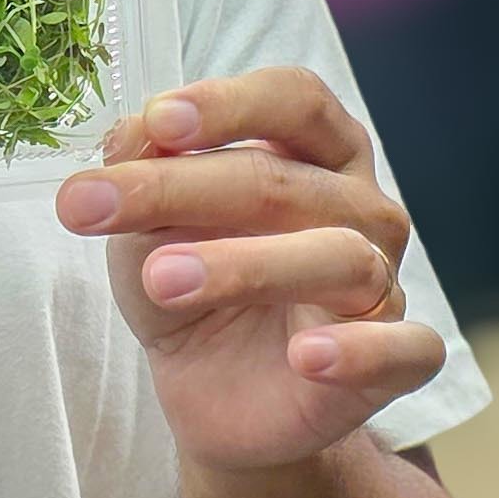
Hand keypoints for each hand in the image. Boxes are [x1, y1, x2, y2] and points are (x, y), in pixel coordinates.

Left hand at [56, 67, 446, 474]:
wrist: (215, 397)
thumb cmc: (192, 287)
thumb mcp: (146, 229)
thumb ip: (143, 173)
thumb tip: (131, 130)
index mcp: (312, 153)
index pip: (292, 100)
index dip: (230, 104)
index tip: (158, 120)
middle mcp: (360, 207)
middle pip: (286, 182)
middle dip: (183, 188)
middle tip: (94, 205)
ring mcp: (383, 283)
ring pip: (338, 257)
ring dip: (246, 265)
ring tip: (162, 279)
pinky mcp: (396, 361)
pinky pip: (404, 348)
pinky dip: (360, 350)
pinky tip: (305, 355)